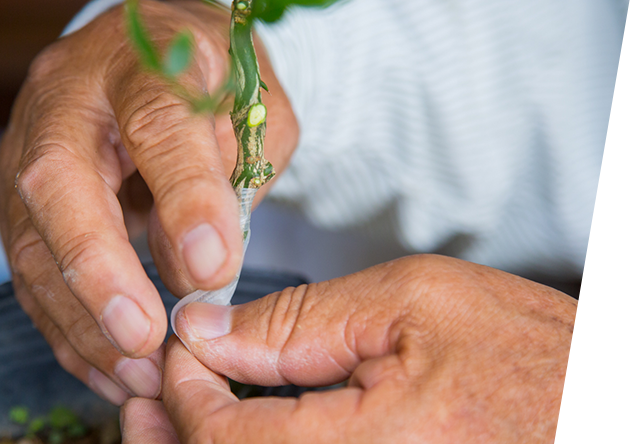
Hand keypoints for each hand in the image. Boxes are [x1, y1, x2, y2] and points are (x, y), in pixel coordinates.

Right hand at [0, 0, 297, 403]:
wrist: (151, 59)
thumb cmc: (210, 87)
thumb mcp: (248, 111)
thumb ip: (228, 174)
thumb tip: (194, 270)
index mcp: (137, 61)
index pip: (156, 120)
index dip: (184, 194)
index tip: (213, 266)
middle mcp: (64, 99)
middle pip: (57, 182)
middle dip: (99, 271)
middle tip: (145, 338)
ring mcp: (26, 151)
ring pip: (32, 241)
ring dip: (83, 321)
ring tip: (139, 375)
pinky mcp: (19, 202)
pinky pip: (31, 273)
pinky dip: (69, 330)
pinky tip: (108, 369)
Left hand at [121, 255, 633, 442]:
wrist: (611, 419)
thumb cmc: (534, 357)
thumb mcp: (412, 302)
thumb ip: (301, 321)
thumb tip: (210, 328)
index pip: (226, 437)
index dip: (183, 387)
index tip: (179, 344)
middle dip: (172, 435)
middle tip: (145, 394)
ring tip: (174, 412)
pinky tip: (240, 429)